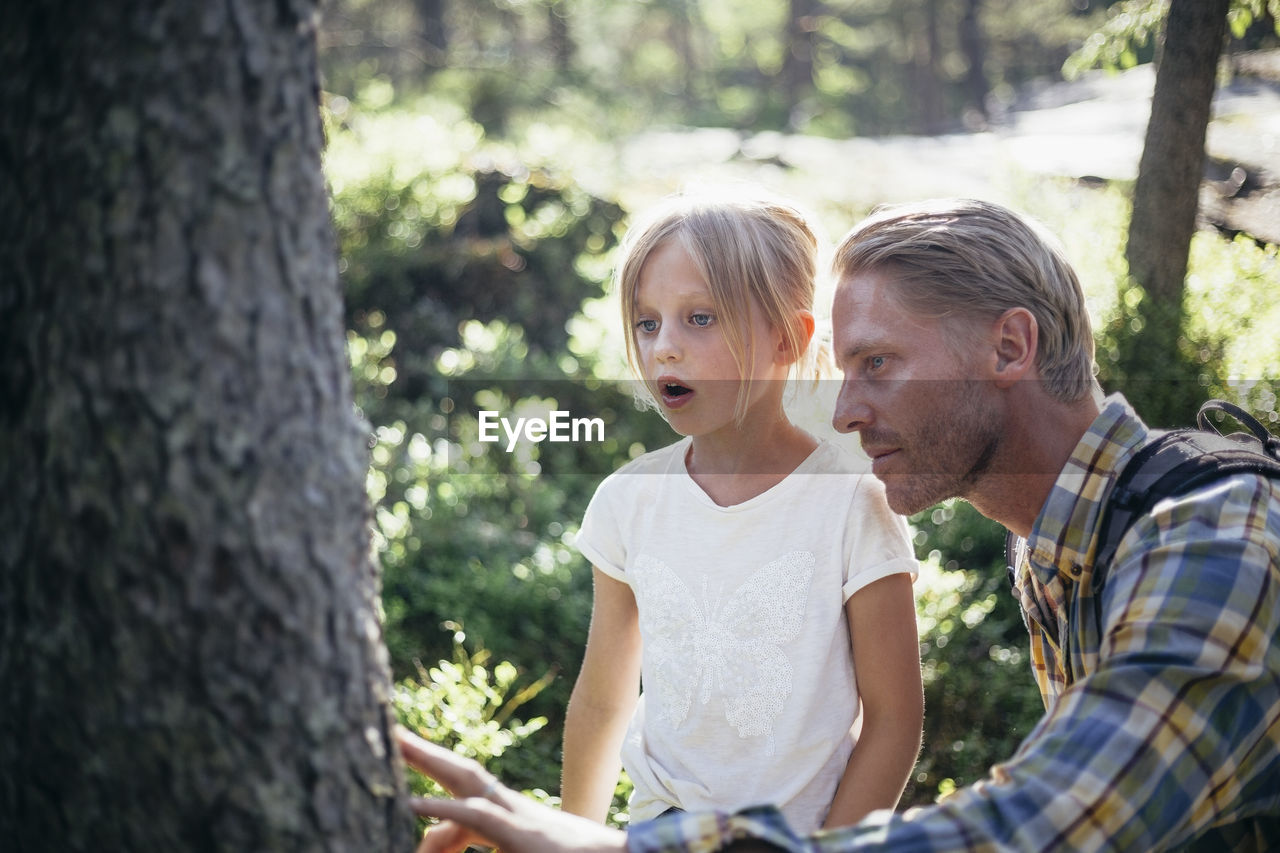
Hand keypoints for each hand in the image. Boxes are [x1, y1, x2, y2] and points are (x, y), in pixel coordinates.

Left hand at [397, 727, 628, 852]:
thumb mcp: (521, 852)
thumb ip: (484, 841)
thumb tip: (437, 843)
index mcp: (510, 815)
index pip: (465, 787)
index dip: (436, 769)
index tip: (405, 755)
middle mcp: (510, 808)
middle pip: (461, 771)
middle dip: (425, 751)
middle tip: (389, 730)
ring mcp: (516, 818)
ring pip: (465, 782)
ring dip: (428, 761)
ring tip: (392, 744)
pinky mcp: (520, 836)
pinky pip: (475, 817)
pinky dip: (441, 810)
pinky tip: (410, 804)